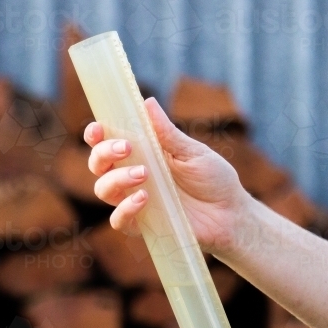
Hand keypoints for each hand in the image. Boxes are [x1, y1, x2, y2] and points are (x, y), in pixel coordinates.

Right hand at [84, 98, 251, 256]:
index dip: (96, 134)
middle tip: (126, 148)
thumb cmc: (213, 180)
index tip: (98, 128)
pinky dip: (125, 208)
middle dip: (104, 153)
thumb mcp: (193, 152)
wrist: (231, 214)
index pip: (107, 142)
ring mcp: (134, 201)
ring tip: (143, 174)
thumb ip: (167, 133)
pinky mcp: (142, 225)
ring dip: (116, 179)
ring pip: (103, 190)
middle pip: (97, 164)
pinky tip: (143, 198)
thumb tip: (147, 103)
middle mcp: (131, 177)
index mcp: (141, 154)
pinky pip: (118, 220)